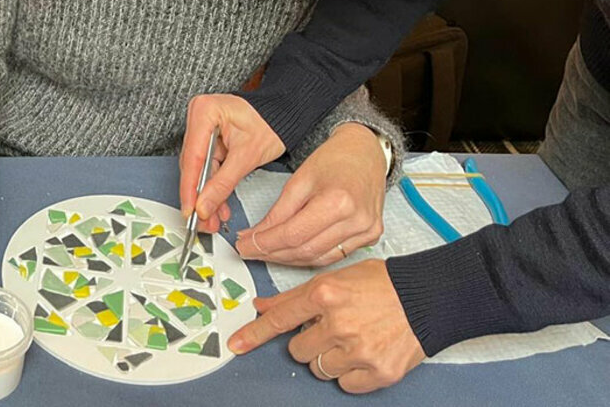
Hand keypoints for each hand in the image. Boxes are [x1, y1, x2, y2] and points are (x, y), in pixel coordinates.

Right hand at [179, 94, 284, 232]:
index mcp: (204, 111)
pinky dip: (213, 186)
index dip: (190, 189)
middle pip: (192, 164)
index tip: (190, 211)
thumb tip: (203, 205)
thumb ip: (223, 183)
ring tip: (212, 218)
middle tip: (202, 221)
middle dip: (199, 196)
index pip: (192, 157)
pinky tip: (217, 205)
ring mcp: (202, 128)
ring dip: (206, 195)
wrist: (282, 115)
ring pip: (198, 169)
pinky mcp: (208, 139)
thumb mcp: (247, 156)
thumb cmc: (270, 122)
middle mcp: (198, 116)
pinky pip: (207, 167)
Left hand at [229, 259, 425, 392]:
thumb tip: (263, 305)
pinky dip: (350, 372)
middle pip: (297, 349)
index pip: (280, 318)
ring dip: (329, 356)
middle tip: (331, 327)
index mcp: (326, 293)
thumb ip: (297, 295)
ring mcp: (357, 349)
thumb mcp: (337, 276)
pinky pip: (344, 384)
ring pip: (319, 367)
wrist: (425, 298)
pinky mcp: (375, 372)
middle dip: (309, 340)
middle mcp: (338, 322)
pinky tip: (364, 351)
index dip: (254, 334)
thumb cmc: (382, 284)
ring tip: (351, 336)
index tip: (236, 345)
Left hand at [236, 123, 385, 265]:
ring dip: (290, 258)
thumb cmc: (335, 157)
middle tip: (251, 249)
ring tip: (269, 251)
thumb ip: (279, 211)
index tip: (245, 245)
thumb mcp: (300, 178)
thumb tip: (256, 236)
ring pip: (319, 258)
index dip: (264, 243)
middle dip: (273, 253)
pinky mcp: (371, 236)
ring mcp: (367, 231)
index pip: (293, 234)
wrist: (365, 150)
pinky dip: (311, 255)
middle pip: (305, 250)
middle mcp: (356, 220)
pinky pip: (334, 255)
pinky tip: (294, 251)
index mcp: (338, 201)